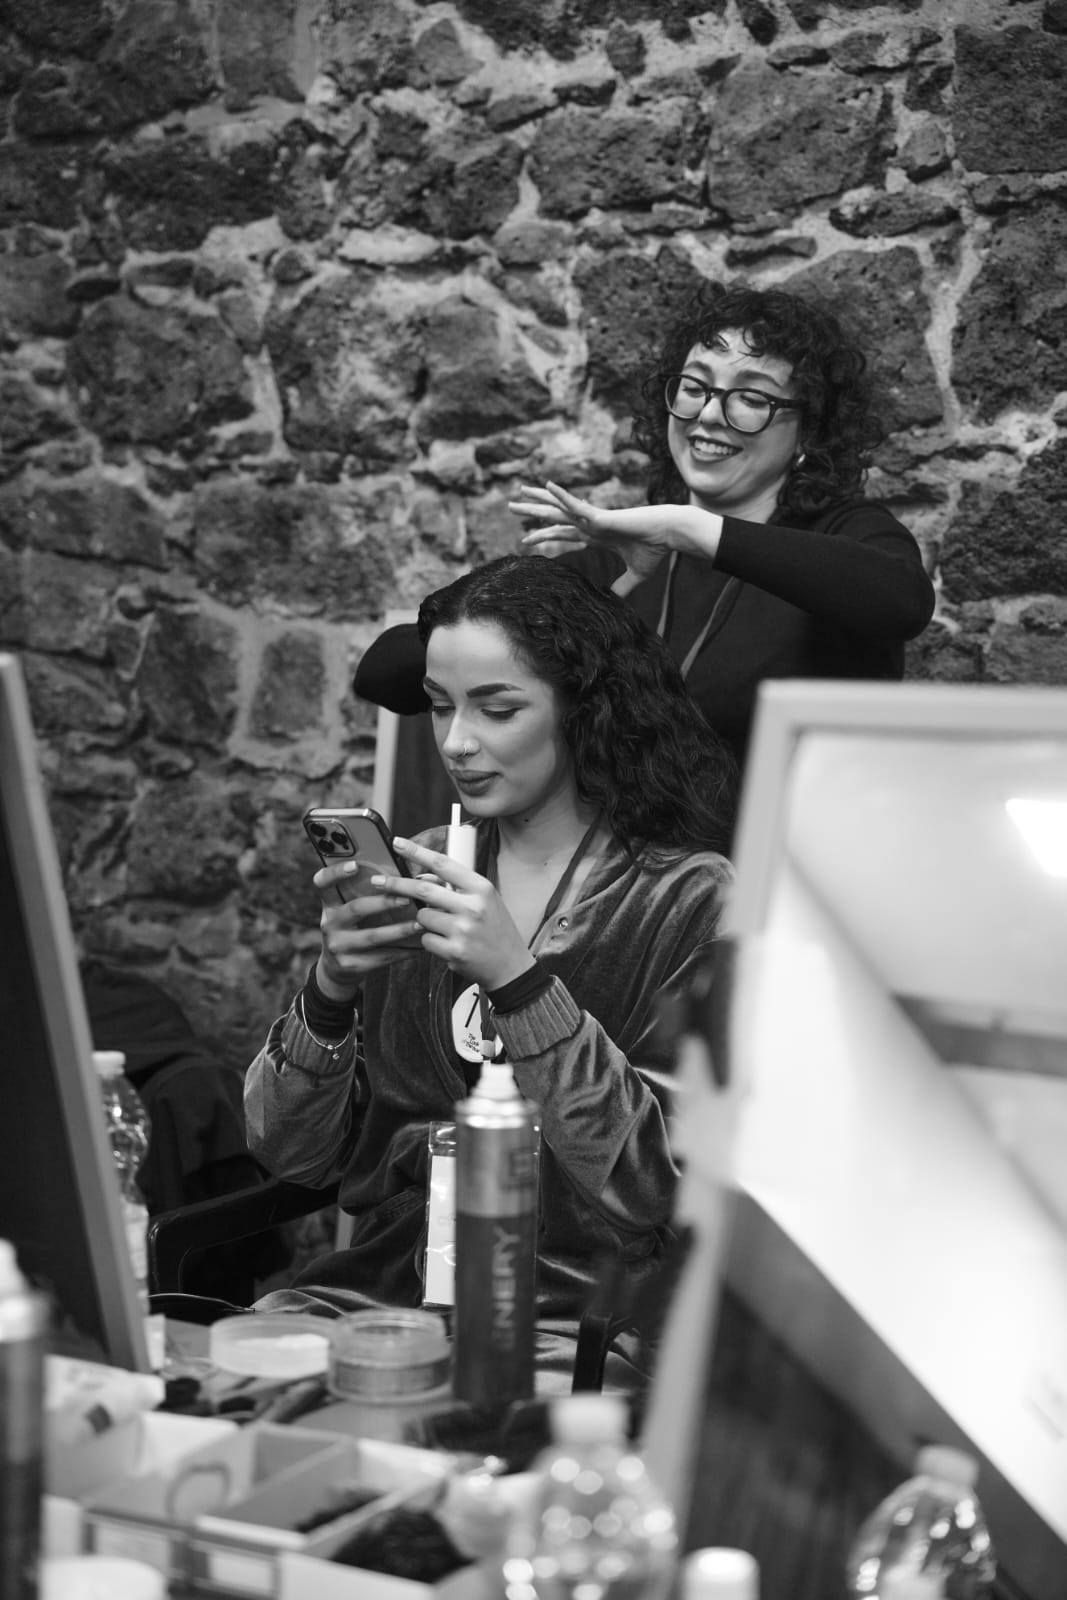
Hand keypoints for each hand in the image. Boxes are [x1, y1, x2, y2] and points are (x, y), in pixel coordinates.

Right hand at [313, 861, 423, 998]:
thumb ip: (364, 894)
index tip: (356, 865)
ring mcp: (337, 946)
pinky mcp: (349, 965)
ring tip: (420, 923)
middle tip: (407, 898)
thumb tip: (402, 877)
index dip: (336, 873)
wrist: (336, 968)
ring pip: (372, 936)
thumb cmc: (352, 930)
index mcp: (329, 905)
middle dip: (384, 903)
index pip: (322, 883)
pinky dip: (402, 951)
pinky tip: (418, 946)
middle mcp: (329, 923)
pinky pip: (380, 957)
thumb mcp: (348, 911)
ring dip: (399, 930)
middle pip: (356, 908)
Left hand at [372, 837, 536, 991]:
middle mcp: (473, 906)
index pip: (443, 863)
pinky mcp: (453, 951)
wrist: (510, 966)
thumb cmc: (495, 929)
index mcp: (481, 887)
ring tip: (445, 927)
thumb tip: (424, 874)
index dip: (416, 851)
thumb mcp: (487, 900)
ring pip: (422, 915)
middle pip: (423, 888)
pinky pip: (425, 939)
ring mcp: (462, 930)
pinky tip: (448, 944)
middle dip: (396, 884)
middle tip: (378, 881)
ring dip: (424, 919)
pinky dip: (430, 940)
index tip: (397, 843)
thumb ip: (459, 887)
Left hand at [508, 481, 720, 587]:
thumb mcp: (636, 574)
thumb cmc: (656, 548)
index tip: (525, 539)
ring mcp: (595, 518)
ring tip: (518, 493)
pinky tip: (548, 486)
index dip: (544, 535)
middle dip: (533, 512)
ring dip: (539, 500)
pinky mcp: (602, 516)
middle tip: (511, 507)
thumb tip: (615, 600)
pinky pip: (577, 505)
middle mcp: (591, 523)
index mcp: (596, 535)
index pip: (563, 534)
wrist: (670, 534)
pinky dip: (562, 497)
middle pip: (554, 517)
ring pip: (559, 508)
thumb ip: (623, 586)